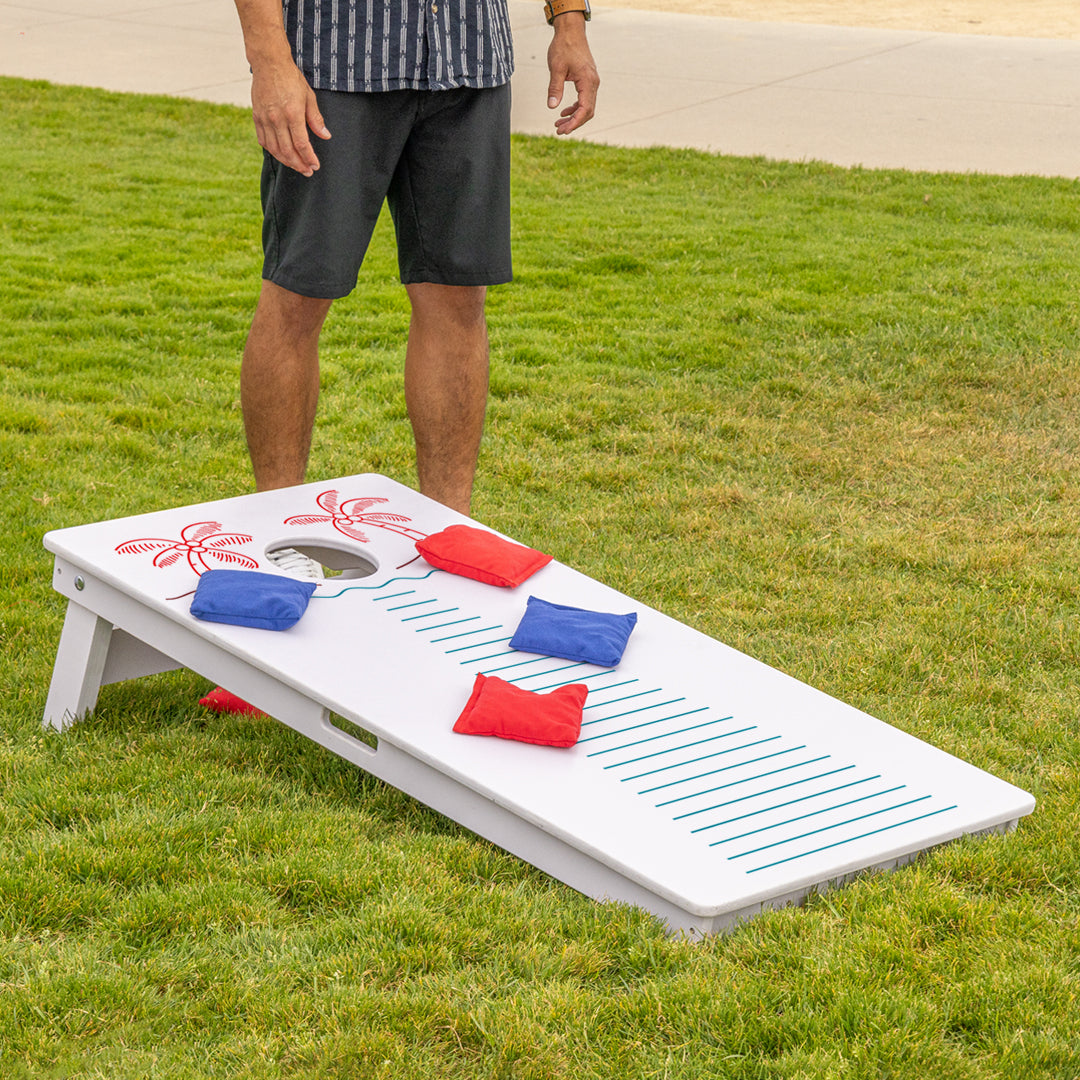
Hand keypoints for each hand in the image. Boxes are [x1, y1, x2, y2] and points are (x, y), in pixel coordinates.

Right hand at [250, 61, 330, 175]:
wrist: (268, 63)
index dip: (309, 158)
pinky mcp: (257, 117)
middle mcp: (277, 118)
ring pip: (275, 149)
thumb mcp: (309, 96)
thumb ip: (316, 119)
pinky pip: (263, 140)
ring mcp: (265, 118)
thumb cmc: (291, 78)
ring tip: (296, 165)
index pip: (302, 144)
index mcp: (293, 113)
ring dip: (286, 161)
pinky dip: (272, 151)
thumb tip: (325, 136)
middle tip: (308, 171)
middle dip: (299, 164)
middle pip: (288, 151)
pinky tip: (281, 154)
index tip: (315, 166)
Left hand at [546, 14, 598, 134]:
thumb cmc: (563, 46)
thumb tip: (551, 107)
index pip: (585, 109)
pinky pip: (584, 99)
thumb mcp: (556, 68)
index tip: (563, 131)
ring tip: (558, 124)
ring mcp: (592, 81)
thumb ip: (554, 88)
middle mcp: (593, 83)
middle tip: (558, 130)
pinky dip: (575, 108)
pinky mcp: (588, 80)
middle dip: (574, 123)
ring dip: (574, 117)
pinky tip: (563, 112)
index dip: (575, 122)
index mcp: (587, 81)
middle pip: (587, 111)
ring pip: (586, 107)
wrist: (571, 30)